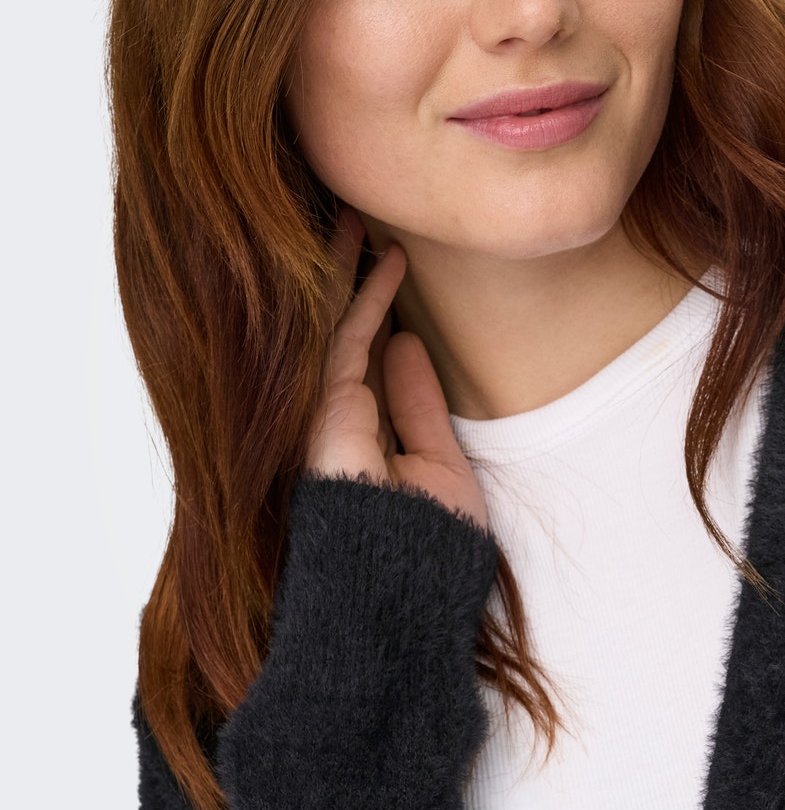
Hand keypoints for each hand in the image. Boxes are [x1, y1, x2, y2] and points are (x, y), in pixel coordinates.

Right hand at [303, 206, 488, 532]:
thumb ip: (417, 404)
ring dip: (343, 270)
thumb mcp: (436, 464)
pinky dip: (367, 295)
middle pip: (334, 333)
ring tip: (359, 218)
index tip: (392, 264)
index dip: (373, 308)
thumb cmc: (426, 545)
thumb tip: (404, 343)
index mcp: (357, 437)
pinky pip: (345, 339)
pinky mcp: (328, 412)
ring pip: (329, 326)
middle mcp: (333, 421)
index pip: (360, 358)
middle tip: (357, 221)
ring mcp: (325, 416)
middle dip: (341, 276)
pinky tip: (389, 258)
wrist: (408, 591)